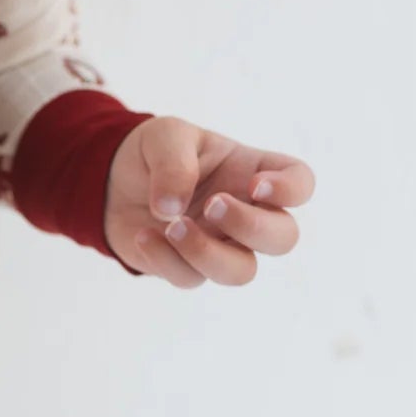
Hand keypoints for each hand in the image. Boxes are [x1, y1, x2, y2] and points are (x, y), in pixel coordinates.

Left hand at [105, 116, 314, 286]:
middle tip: (212, 205)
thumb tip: (172, 210)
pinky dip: (165, 259)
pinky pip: (190, 278)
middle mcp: (247, 212)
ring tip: (172, 226)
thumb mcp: (164, 138)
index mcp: (254, 172)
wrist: (114, 184)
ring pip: (242, 272)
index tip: (257, 184)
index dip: (291, 190)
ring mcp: (221, 245)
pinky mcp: (189, 268)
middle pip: (283, 238)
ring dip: (208, 253)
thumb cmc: (154, 154)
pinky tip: (144, 235)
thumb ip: (173, 164)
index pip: (301, 184)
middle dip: (251, 227)